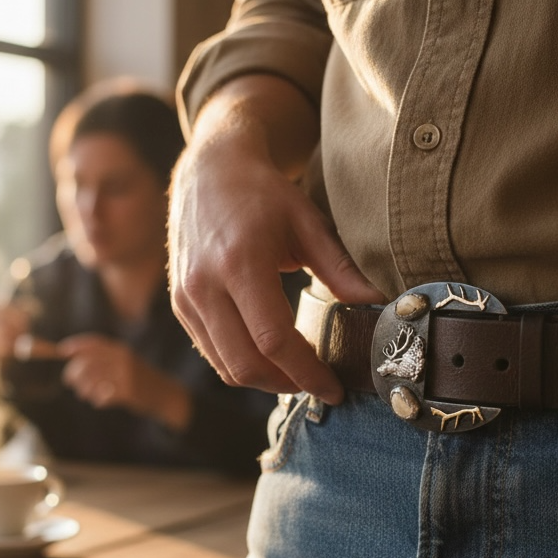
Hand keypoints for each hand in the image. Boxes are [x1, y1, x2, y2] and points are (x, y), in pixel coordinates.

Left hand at [57, 334, 191, 429]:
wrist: (165, 394)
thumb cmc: (139, 378)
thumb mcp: (126, 362)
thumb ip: (105, 359)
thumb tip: (72, 357)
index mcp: (121, 350)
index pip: (94, 343)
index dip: (76, 345)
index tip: (61, 350)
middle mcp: (123, 360)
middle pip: (89, 362)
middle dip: (74, 372)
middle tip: (69, 381)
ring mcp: (126, 376)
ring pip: (93, 381)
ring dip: (83, 389)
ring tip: (84, 394)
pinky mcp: (129, 392)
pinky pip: (103, 397)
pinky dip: (97, 401)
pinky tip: (99, 402)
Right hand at [169, 75, 383, 403]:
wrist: (209, 169)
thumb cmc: (263, 193)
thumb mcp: (308, 223)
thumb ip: (341, 270)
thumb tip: (378, 304)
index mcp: (240, 262)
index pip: (273, 340)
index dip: (306, 373)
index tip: (332, 388)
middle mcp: (204, 285)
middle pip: (244, 364)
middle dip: (285, 385)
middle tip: (317, 385)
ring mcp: (186, 297)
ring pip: (225, 367)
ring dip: (263, 380)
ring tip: (296, 374)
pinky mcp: (179, 305)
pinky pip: (211, 352)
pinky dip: (241, 364)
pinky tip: (269, 356)